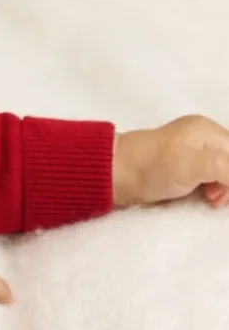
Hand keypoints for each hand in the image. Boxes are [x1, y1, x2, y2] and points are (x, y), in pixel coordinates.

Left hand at [113, 116, 228, 208]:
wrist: (112, 176)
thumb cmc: (150, 167)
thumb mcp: (192, 165)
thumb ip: (225, 168)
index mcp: (207, 131)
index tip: (221, 195)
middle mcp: (202, 139)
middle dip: (228, 184)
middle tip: (213, 198)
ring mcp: (191, 154)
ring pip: (222, 174)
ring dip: (220, 190)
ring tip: (207, 199)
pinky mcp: (181, 169)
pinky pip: (207, 179)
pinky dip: (209, 190)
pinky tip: (201, 197)